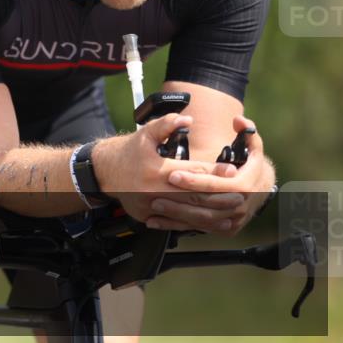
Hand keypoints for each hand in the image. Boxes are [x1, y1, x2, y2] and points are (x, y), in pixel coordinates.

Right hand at [93, 114, 242, 226]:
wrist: (102, 171)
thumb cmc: (127, 151)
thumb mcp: (146, 133)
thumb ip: (167, 123)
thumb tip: (187, 118)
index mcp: (156, 170)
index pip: (193, 172)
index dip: (214, 170)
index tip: (232, 170)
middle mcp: (154, 191)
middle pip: (194, 197)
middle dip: (219, 195)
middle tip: (240, 194)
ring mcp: (150, 206)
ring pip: (188, 214)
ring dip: (212, 213)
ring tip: (230, 210)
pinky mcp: (147, 216)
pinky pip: (175, 223)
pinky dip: (196, 223)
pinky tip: (210, 221)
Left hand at [151, 116, 275, 236]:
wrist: (262, 189)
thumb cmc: (251, 164)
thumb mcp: (254, 147)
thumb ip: (247, 131)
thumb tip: (239, 120)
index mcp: (244, 186)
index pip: (215, 185)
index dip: (193, 180)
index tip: (172, 175)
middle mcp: (239, 206)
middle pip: (205, 205)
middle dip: (179, 200)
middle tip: (155, 195)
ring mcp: (232, 220)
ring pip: (200, 220)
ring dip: (176, 216)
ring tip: (154, 207)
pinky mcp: (225, 229)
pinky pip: (199, 229)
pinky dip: (178, 227)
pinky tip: (157, 222)